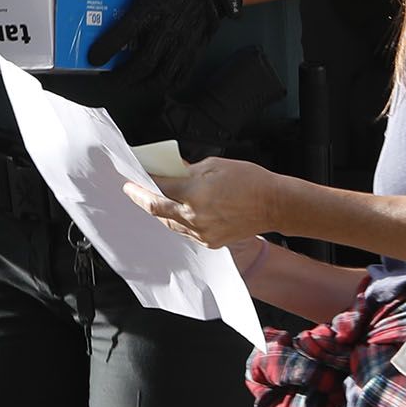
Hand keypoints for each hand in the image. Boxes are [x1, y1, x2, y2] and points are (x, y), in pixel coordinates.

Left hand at [88, 0, 229, 96]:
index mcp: (151, 8)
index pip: (124, 33)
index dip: (106, 48)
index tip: (93, 58)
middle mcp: (167, 30)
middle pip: (143, 64)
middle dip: (123, 76)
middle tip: (109, 78)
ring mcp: (183, 43)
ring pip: (162, 75)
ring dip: (142, 84)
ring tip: (129, 84)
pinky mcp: (195, 49)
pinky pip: (181, 75)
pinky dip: (166, 84)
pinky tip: (155, 83)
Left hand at [123, 155, 286, 248]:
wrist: (274, 204)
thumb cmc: (249, 181)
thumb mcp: (214, 165)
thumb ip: (188, 169)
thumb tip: (172, 170)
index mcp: (194, 192)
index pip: (158, 187)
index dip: (142, 182)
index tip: (132, 178)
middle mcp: (194, 215)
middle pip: (156, 209)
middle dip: (141, 199)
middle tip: (131, 190)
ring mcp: (201, 232)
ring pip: (169, 223)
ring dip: (159, 211)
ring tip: (152, 200)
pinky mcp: (209, 242)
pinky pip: (186, 232)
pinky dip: (177, 221)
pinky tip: (176, 212)